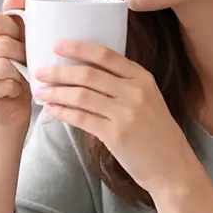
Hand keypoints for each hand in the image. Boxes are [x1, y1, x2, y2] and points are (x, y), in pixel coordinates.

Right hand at [0, 0, 31, 128]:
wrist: (12, 105)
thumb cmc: (17, 68)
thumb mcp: (20, 39)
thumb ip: (17, 15)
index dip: (17, 30)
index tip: (23, 40)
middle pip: (2, 44)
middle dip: (22, 54)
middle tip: (26, 62)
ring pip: (4, 65)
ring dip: (20, 72)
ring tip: (20, 75)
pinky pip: (5, 84)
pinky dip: (16, 88)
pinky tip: (12, 90)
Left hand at [33, 40, 196, 197]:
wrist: (172, 166)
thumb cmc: (156, 132)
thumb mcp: (148, 99)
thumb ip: (124, 84)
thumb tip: (85, 71)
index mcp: (142, 78)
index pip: (106, 55)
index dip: (78, 48)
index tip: (57, 45)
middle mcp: (135, 92)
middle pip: (88, 74)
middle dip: (59, 71)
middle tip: (40, 71)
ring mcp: (126, 113)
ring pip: (81, 95)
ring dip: (56, 92)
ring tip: (40, 91)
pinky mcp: (116, 135)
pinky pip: (82, 118)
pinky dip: (63, 113)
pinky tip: (52, 110)